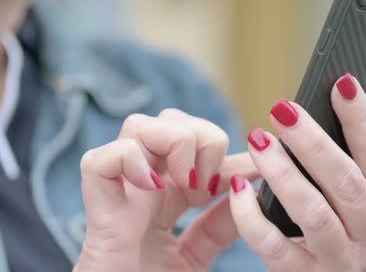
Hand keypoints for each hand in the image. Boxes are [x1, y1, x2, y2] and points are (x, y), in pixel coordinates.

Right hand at [74, 109, 257, 271]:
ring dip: (174, 144)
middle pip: (170, 120)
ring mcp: (119, 192)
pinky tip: (154, 189)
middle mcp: (142, 185)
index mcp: (167, 195)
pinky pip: (100, 159)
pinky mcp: (97, 208)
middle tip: (212, 184)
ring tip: (188, 185)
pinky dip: (131, 162)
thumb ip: (220, 225)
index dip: (230, 153)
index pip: (198, 146)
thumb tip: (250, 189)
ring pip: (138, 125)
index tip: (258, 170)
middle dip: (204, 138)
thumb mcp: (198, 255)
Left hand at [229, 74, 365, 271]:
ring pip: (313, 214)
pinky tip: (240, 188)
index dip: (362, 119)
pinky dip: (253, 217)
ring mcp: (344, 263)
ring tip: (258, 140)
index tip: (341, 82)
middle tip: (283, 109)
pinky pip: (275, 247)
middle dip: (313, 142)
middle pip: (346, 184)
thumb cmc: (348, 223)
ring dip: (283, 173)